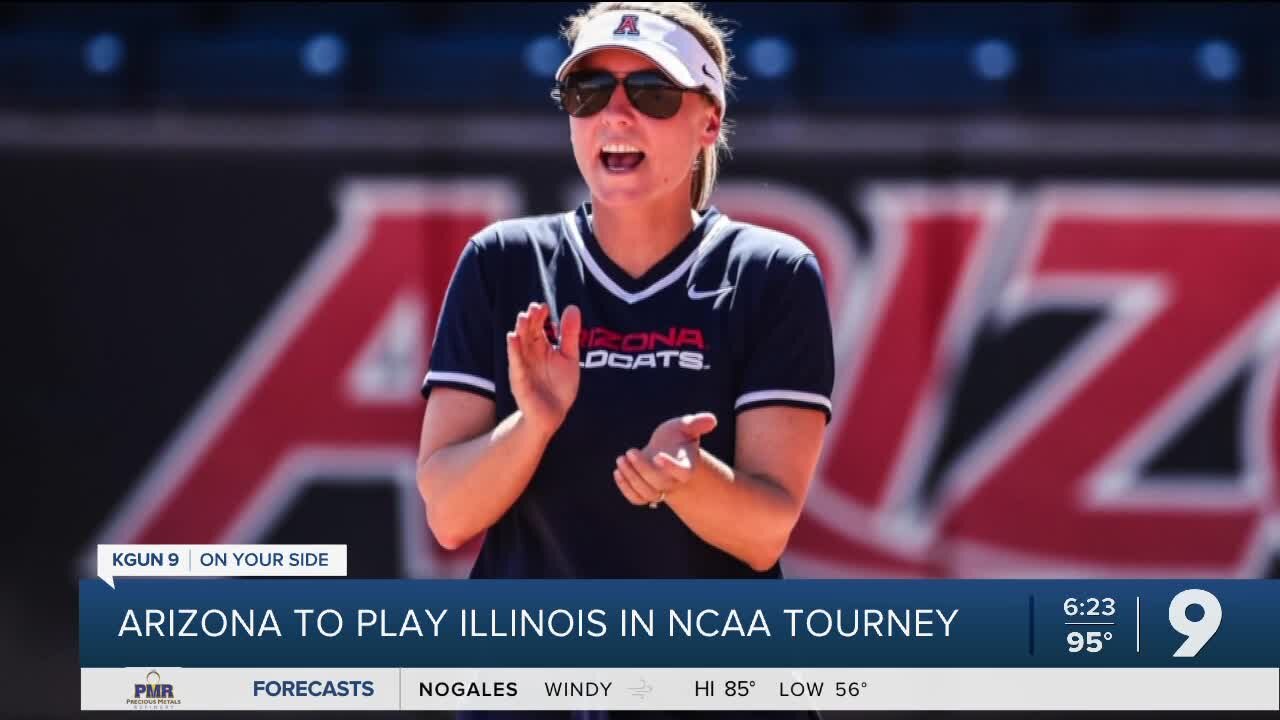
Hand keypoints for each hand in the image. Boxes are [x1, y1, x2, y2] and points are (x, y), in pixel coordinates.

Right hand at [506, 302, 581, 439]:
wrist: (553, 415)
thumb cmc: (559, 386)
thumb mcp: (569, 357)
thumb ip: (569, 334)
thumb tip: (572, 307)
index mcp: (541, 347)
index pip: (538, 327)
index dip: (540, 316)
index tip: (544, 306)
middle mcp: (530, 354)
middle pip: (528, 333)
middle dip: (530, 320)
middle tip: (534, 308)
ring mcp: (523, 367)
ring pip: (519, 346)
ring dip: (520, 331)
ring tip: (522, 317)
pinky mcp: (520, 381)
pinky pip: (516, 364)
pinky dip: (514, 351)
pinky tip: (513, 338)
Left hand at [614, 412, 717, 507]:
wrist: (667, 450)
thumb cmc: (677, 437)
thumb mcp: (686, 426)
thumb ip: (697, 423)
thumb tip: (712, 420)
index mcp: (687, 466)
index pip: (682, 472)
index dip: (671, 467)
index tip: (658, 455)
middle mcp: (674, 481)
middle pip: (659, 483)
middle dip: (642, 468)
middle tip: (630, 451)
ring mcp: (660, 489)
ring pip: (647, 493)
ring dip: (631, 478)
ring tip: (621, 459)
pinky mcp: (646, 492)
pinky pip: (637, 499)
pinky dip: (626, 488)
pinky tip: (618, 471)